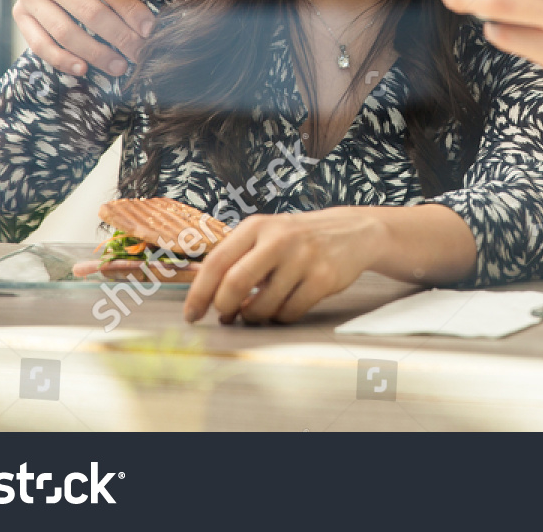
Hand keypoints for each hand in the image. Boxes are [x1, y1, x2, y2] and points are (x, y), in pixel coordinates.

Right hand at [13, 0, 153, 75]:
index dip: (130, 9)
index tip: (150, 28)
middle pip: (89, 12)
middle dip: (119, 37)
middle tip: (140, 52)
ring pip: (66, 32)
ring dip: (96, 54)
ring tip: (121, 66)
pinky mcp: (20, 14)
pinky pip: (39, 44)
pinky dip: (61, 60)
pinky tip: (84, 69)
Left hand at [183, 208, 383, 324]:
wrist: (351, 232)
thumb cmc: (297, 240)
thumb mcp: (265, 235)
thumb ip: (236, 259)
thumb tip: (204, 299)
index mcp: (257, 226)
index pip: (216, 262)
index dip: (199, 293)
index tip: (191, 315)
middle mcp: (279, 239)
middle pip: (235, 284)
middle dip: (224, 308)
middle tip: (226, 317)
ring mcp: (303, 258)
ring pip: (263, 306)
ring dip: (254, 316)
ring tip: (258, 309)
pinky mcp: (323, 278)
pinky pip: (289, 313)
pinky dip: (280, 317)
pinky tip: (284, 305)